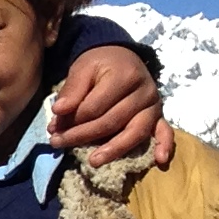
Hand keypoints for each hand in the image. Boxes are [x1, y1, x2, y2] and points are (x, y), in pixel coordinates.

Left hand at [48, 44, 170, 167]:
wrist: (122, 56)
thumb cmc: (100, 64)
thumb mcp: (82, 68)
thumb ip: (71, 90)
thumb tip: (58, 111)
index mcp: (125, 76)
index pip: (95, 106)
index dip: (72, 119)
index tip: (53, 126)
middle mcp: (144, 91)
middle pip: (112, 121)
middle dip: (82, 135)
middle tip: (58, 143)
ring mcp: (154, 105)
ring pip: (136, 132)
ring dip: (114, 149)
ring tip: (93, 162)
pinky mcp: (159, 115)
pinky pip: (165, 132)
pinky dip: (164, 146)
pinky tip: (159, 161)